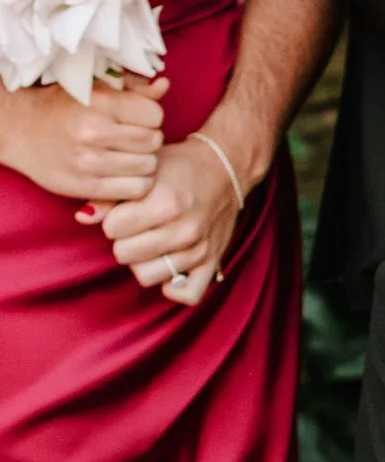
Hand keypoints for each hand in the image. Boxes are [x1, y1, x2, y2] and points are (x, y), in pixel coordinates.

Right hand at [0, 73, 164, 202]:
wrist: (22, 131)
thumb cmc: (63, 107)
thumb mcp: (94, 89)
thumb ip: (132, 88)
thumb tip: (164, 85)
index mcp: (100, 102)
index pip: (154, 114)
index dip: (151, 117)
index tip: (138, 119)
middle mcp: (94, 131)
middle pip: (154, 142)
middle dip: (150, 140)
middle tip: (133, 139)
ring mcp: (90, 161)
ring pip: (148, 168)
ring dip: (145, 163)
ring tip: (128, 156)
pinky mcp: (87, 186)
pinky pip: (135, 190)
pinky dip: (136, 183)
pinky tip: (124, 174)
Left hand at [100, 135, 245, 305]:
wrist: (224, 170)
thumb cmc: (179, 167)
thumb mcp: (143, 170)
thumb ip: (110, 194)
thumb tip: (83, 217)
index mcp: (165, 203)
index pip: (113, 229)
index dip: (112, 219)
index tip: (122, 211)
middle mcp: (184, 230)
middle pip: (125, 254)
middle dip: (123, 240)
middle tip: (133, 228)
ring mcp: (199, 250)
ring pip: (147, 275)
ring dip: (142, 261)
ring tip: (148, 244)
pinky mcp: (211, 263)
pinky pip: (187, 294)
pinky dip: (172, 288)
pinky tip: (166, 270)